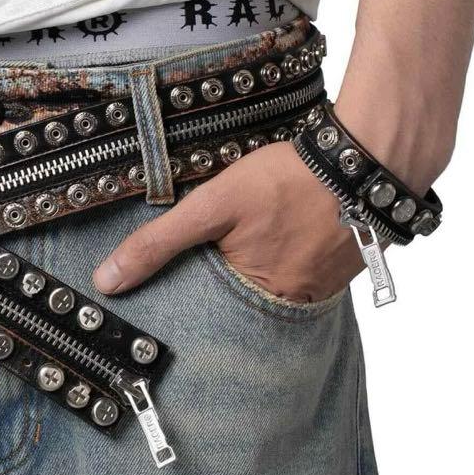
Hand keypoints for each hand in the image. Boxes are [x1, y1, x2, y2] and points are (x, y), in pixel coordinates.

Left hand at [92, 142, 361, 302]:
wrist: (367, 159)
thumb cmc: (289, 180)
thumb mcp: (211, 206)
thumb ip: (158, 243)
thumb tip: (106, 281)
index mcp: (255, 301)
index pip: (203, 315)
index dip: (182, 298)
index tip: (165, 289)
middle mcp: (290, 307)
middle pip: (237, 307)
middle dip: (218, 287)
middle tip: (212, 255)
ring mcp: (318, 292)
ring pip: (268, 292)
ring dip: (251, 275)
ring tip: (247, 244)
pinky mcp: (336, 273)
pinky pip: (297, 278)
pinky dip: (281, 263)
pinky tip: (275, 240)